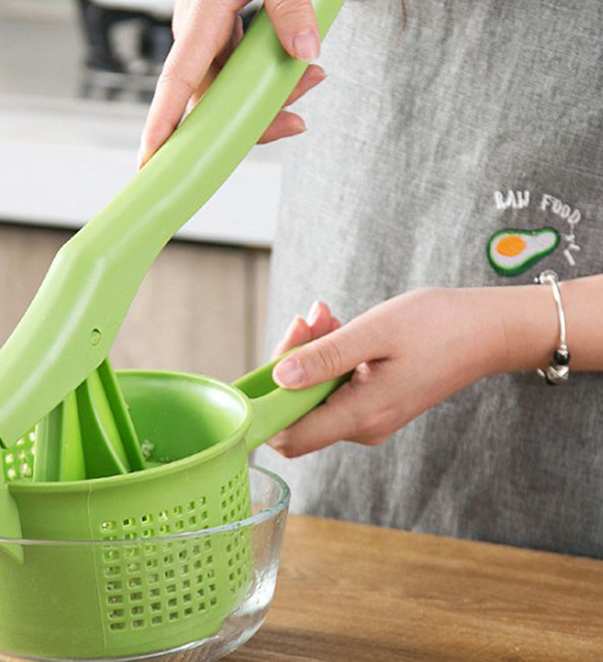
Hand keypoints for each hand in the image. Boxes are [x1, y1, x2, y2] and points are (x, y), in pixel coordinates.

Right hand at [116, 0, 325, 165]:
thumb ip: (289, 3)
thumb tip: (306, 54)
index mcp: (199, 16)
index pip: (176, 82)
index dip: (164, 125)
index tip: (151, 162)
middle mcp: (195, 35)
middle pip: (209, 102)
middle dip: (249, 123)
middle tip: (297, 122)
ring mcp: (204, 37)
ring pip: (227, 89)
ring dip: (265, 98)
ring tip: (312, 78)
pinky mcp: (216, 32)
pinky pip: (237, 70)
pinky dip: (264, 76)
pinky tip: (297, 66)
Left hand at [267, 288, 554, 455]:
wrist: (486, 331)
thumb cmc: (437, 327)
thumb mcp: (373, 333)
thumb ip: (326, 357)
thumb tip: (279, 377)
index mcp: (361, 415)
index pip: (290, 435)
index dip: (265, 407)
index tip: (265, 365)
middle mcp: (362, 426)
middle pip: (298, 411)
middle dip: (290, 364)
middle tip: (308, 320)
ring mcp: (369, 417)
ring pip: (315, 394)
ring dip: (310, 353)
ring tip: (325, 315)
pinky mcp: (375, 403)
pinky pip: (335, 387)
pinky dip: (328, 357)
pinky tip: (337, 326)